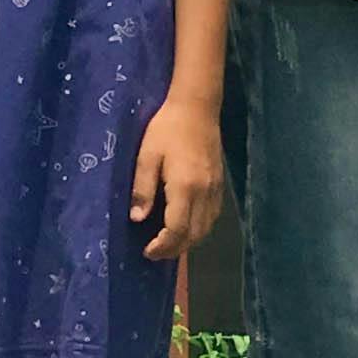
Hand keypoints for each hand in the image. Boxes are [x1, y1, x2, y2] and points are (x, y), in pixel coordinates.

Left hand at [130, 95, 227, 259]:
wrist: (197, 106)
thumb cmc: (167, 128)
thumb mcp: (147, 155)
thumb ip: (142, 189)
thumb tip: (137, 218)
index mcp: (185, 187)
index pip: (177, 229)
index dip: (162, 246)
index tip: (146, 251)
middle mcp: (204, 192)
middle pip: (194, 235)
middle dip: (174, 249)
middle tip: (154, 251)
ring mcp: (215, 188)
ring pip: (206, 228)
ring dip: (188, 241)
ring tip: (168, 241)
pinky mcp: (220, 183)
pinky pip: (213, 216)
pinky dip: (199, 228)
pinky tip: (186, 224)